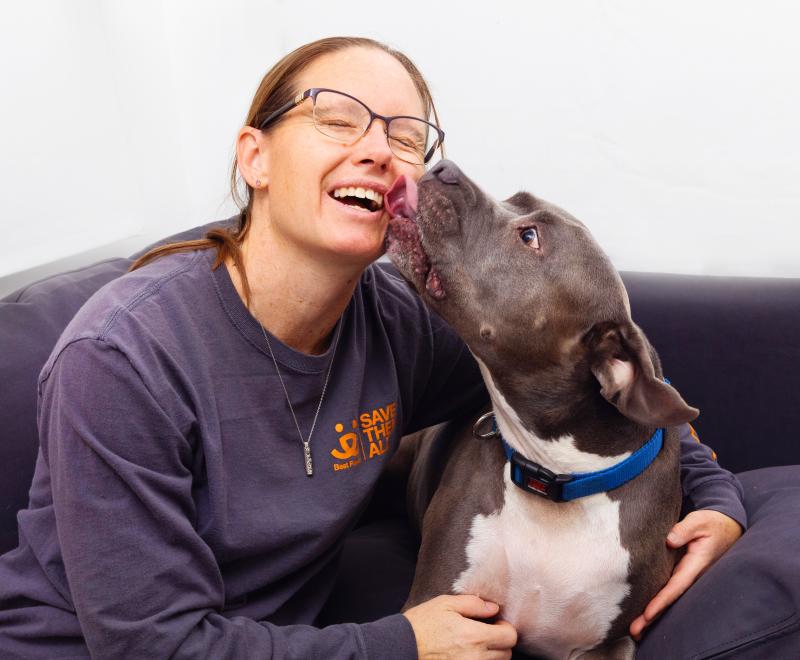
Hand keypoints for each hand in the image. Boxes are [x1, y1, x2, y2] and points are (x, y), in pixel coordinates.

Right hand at [403, 594, 517, 658]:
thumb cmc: (422, 624)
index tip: (495, 623)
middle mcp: (475, 657)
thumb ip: (472, 604)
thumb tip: (493, 608)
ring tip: (474, 644)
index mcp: (474, 636)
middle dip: (500, 641)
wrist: (402, 646)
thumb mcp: (445, 604)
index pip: (510, 637)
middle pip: (506, 653)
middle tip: (485, 633)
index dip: (505, 628)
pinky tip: (467, 653)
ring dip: (491, 654)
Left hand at [630, 509, 742, 639]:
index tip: (648, 613)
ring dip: (652, 614)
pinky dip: (657, 602)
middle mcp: (692, 574)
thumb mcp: (700, 521)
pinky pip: (669, 589)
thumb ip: (685, 529)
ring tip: (635, 630)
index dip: (662, 600)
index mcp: (696, 565)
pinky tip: (643, 612)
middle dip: (653, 616)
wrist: (726, 526)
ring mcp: (687, 575)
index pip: (676, 586)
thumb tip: (669, 540)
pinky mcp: (682, 572)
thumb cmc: (712, 523)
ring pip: (669, 597)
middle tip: (634, 630)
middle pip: (670, 599)